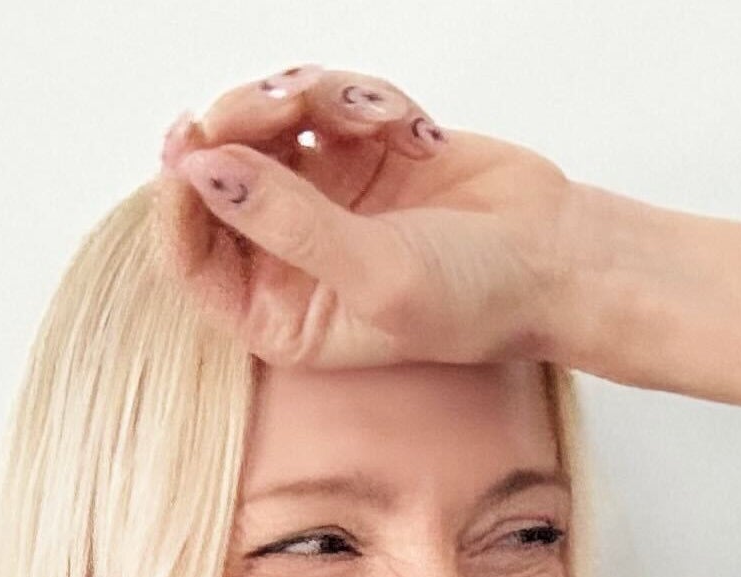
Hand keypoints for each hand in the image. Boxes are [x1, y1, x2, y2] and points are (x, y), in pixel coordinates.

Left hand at [153, 64, 580, 368]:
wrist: (558, 258)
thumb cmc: (479, 299)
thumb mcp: (375, 274)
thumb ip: (285, 222)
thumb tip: (204, 170)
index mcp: (279, 315)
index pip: (191, 256)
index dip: (181, 195)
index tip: (195, 144)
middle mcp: (289, 260)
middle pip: (220, 173)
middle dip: (245, 123)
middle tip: (285, 102)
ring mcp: (320, 200)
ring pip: (266, 122)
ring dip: (313, 98)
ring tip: (370, 114)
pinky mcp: (355, 153)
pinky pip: (322, 99)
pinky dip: (361, 97)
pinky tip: (412, 126)